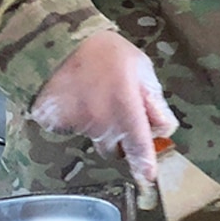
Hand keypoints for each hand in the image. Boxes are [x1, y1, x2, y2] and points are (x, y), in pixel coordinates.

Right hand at [28, 31, 177, 200]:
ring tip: (96, 93)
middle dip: (121, 142)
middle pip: (115, 149)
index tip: (148, 178)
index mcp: (126, 111)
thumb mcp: (141, 68)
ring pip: (93, 137)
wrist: (56, 42)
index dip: (144, 165)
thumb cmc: (105, 52)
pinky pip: (71, 128)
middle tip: (120, 114)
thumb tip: (163, 127)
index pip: (139, 147)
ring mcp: (77, 126)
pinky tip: (78, 95)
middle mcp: (101, 124)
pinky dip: (76, 117)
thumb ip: (154, 101)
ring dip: (98, 125)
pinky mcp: (55, 123)